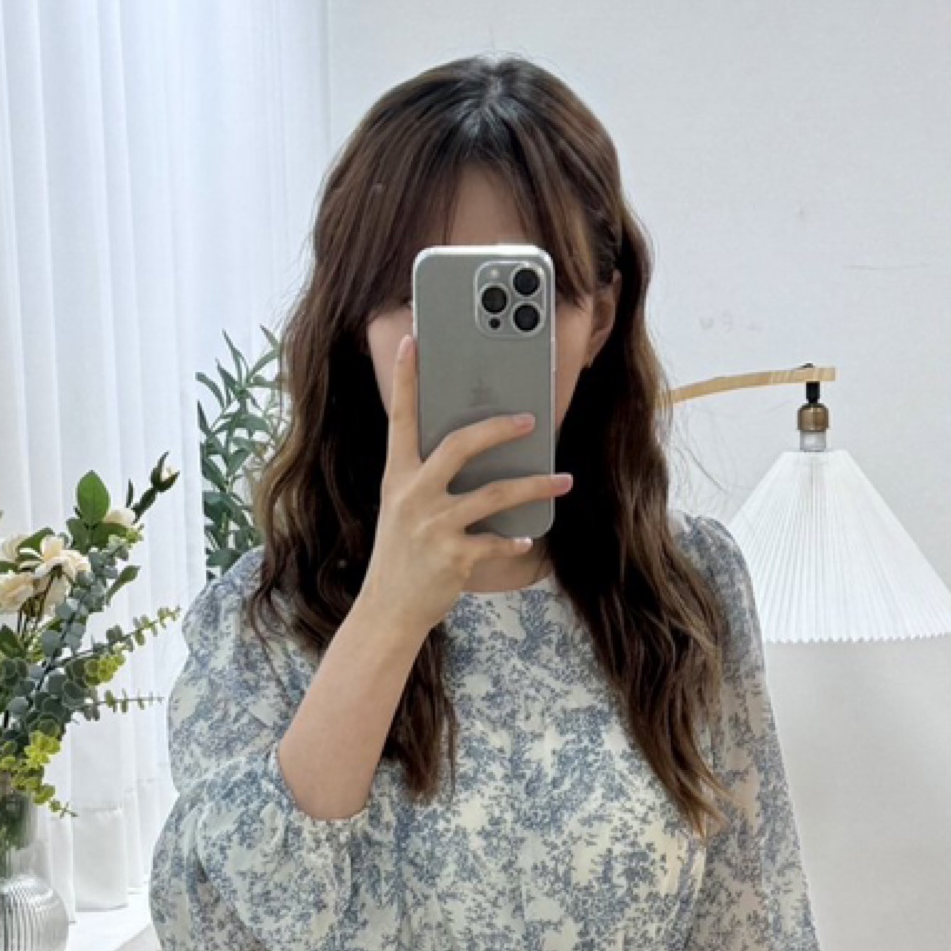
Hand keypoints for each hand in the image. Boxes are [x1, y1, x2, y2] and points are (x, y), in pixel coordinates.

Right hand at [361, 328, 573, 636]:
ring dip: (534, 486)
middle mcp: (414, 496)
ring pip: (495, 494)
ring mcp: (434, 526)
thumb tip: (475, 452)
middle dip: (499, 428)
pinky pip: (496, 541)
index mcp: (398, 477)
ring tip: (562, 481)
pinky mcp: (454, 557)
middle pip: (460, 445)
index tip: (413, 341)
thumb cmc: (401, 556)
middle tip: (530, 420)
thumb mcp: (403, 510)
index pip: (401, 419)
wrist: (389, 609)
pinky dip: (515, 539)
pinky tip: (526, 538)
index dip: (407, 379)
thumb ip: (429, 480)